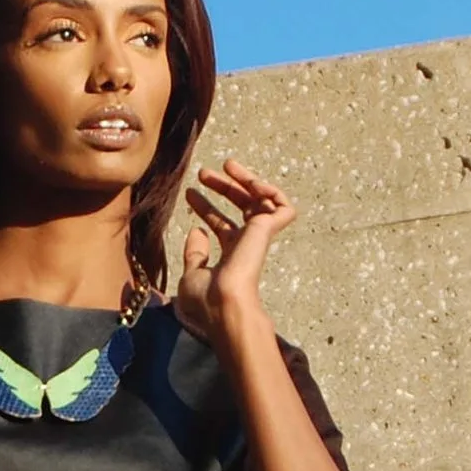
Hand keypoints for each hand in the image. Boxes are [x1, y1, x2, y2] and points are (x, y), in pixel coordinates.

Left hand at [175, 157, 295, 347]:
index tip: (188, 193)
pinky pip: (282, 206)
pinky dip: (271, 191)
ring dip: (246, 179)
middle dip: (224, 187)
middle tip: (203, 172)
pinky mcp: (267, 231)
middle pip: (240, 208)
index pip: (221, 225)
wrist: (222, 306)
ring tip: (227, 165)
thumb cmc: (206, 299)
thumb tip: (197, 232)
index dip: (205, 207)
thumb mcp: (192, 274)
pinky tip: (252, 182)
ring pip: (261, 201)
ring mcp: (258, 238)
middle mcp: (247, 244)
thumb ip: (195, 254)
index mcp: (231, 255)